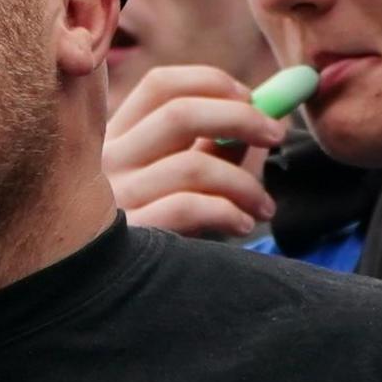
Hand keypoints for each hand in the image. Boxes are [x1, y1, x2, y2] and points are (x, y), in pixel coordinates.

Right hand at [106, 61, 290, 237]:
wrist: (122, 298)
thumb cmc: (161, 229)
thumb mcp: (179, 181)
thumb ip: (212, 146)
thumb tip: (262, 113)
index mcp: (115, 138)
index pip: (161, 86)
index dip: (213, 83)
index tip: (251, 98)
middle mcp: (105, 163)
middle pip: (178, 112)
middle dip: (241, 118)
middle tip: (276, 135)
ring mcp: (113, 200)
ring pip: (193, 165)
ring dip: (245, 182)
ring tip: (263, 207)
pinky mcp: (129, 236)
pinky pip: (190, 208)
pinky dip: (228, 211)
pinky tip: (242, 224)